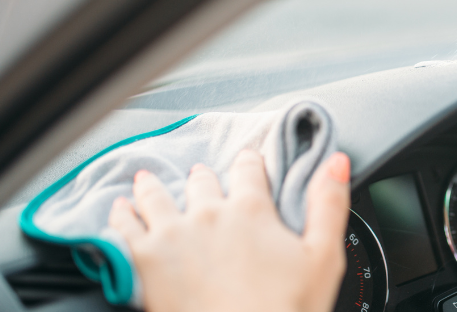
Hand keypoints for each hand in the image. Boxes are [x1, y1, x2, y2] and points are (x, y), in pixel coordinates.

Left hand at [108, 150, 351, 311]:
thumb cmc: (286, 310)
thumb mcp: (324, 257)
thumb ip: (329, 204)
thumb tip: (337, 161)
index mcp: (251, 210)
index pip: (249, 170)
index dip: (250, 163)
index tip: (248, 160)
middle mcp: (207, 214)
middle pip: (201, 182)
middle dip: (203, 178)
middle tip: (200, 176)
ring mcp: (170, 235)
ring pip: (156, 197)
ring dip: (153, 187)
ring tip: (146, 181)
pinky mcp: (142, 261)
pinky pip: (123, 227)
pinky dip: (120, 215)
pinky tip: (118, 211)